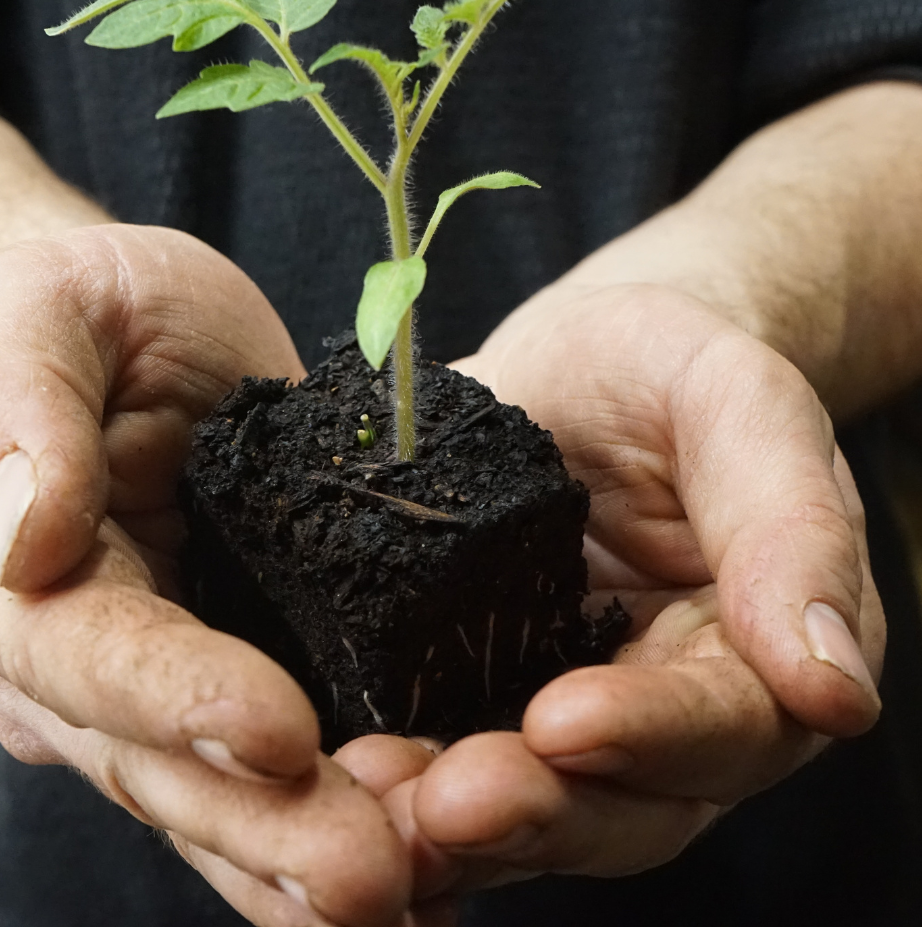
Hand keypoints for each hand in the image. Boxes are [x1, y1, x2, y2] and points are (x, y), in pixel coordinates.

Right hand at [0, 224, 412, 926]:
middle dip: (260, 821)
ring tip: (404, 895)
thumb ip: (20, 409)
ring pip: (206, 791)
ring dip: (299, 854)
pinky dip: (318, 823)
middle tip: (371, 877)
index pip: (78, 653)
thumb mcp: (44, 308)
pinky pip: (259, 768)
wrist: (130, 333)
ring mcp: (131, 682)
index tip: (279, 731)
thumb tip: (24, 538)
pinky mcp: (215, 670)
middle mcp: (49, 657)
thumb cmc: (85, 306)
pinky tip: (410, 868)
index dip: (173, 697)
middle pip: (148, 758)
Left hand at [343, 282, 883, 896]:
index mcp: (754, 650)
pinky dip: (406, 779)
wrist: (582, 361)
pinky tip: (347, 773)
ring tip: (374, 799)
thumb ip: (794, 528)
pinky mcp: (482, 682)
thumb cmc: (670, 367)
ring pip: (531, 799)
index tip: (565, 724)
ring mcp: (566, 700)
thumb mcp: (741, 405)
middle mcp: (666, 704)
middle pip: (622, 801)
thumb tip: (834, 686)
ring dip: (455, 821)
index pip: (725, 726)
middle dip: (538, 811)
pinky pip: (452, 747)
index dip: (652, 737)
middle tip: (449, 805)